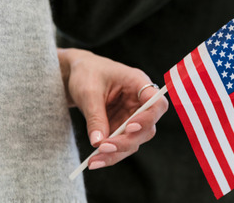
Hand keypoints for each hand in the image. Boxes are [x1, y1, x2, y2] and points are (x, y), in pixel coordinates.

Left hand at [58, 48, 168, 169]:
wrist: (77, 74)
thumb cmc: (87, 73)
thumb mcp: (88, 92)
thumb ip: (95, 116)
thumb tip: (98, 143)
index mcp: (138, 83)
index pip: (156, 103)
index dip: (148, 118)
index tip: (129, 127)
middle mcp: (140, 102)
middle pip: (146, 128)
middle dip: (126, 141)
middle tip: (103, 148)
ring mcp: (132, 117)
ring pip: (134, 141)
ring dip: (116, 153)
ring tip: (94, 161)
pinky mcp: (121, 128)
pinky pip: (121, 145)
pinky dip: (109, 154)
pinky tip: (95, 161)